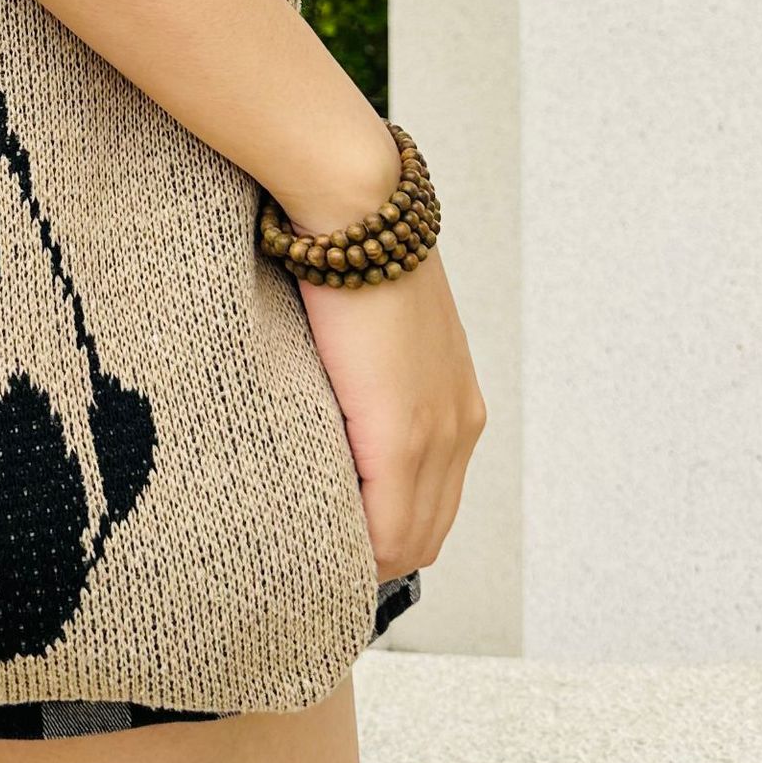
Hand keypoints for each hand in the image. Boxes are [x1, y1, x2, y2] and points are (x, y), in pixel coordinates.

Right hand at [297, 248, 484, 581]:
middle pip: (425, 533)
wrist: (359, 210)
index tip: (327, 528)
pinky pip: (386, 525)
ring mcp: (438, 434)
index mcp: (455, 402)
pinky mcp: (403, 434)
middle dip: (370, 551)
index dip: (380, 528)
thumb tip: (317, 399)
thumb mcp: (366, 327)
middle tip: (309, 548)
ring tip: (301, 544)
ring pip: (409, 539)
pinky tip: (308, 532)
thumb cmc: (348, 252)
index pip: (430, 503)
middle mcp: (460, 426)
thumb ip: (361, 374)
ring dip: (359, 551)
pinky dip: (352, 543)